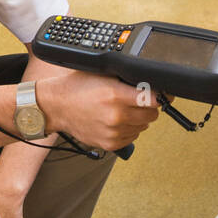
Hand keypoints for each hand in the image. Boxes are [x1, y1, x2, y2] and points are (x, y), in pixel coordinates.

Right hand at [42, 70, 165, 151]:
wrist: (57, 107)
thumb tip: (149, 84)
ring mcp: (113, 132)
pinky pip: (132, 137)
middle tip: (136, 101)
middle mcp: (116, 115)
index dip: (159, 96)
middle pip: (152, 115)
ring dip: (138, 119)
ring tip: (121, 111)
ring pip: (143, 127)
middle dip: (148, 107)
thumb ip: (126, 79)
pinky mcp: (110, 144)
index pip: (153, 99)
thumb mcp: (103, 74)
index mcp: (116, 95)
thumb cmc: (77, 88)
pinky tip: (116, 122)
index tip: (160, 95)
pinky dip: (128, 130)